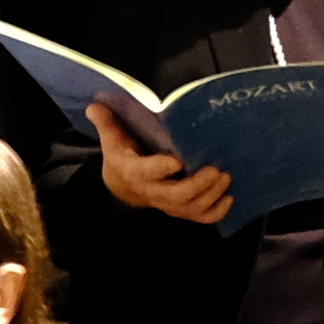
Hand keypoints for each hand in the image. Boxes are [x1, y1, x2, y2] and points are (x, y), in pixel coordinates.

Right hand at [88, 100, 235, 227]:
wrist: (123, 187)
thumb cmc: (123, 157)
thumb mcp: (112, 139)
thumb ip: (106, 122)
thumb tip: (94, 105)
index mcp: (136, 172)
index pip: (147, 173)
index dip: (161, 169)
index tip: (177, 160)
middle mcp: (154, 192)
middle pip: (178, 195)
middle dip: (199, 184)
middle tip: (215, 169)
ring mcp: (169, 204)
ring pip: (193, 208)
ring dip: (212, 195)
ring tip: (225, 176)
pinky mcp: (182, 210)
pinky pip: (202, 218)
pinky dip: (217, 212)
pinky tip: (228, 198)